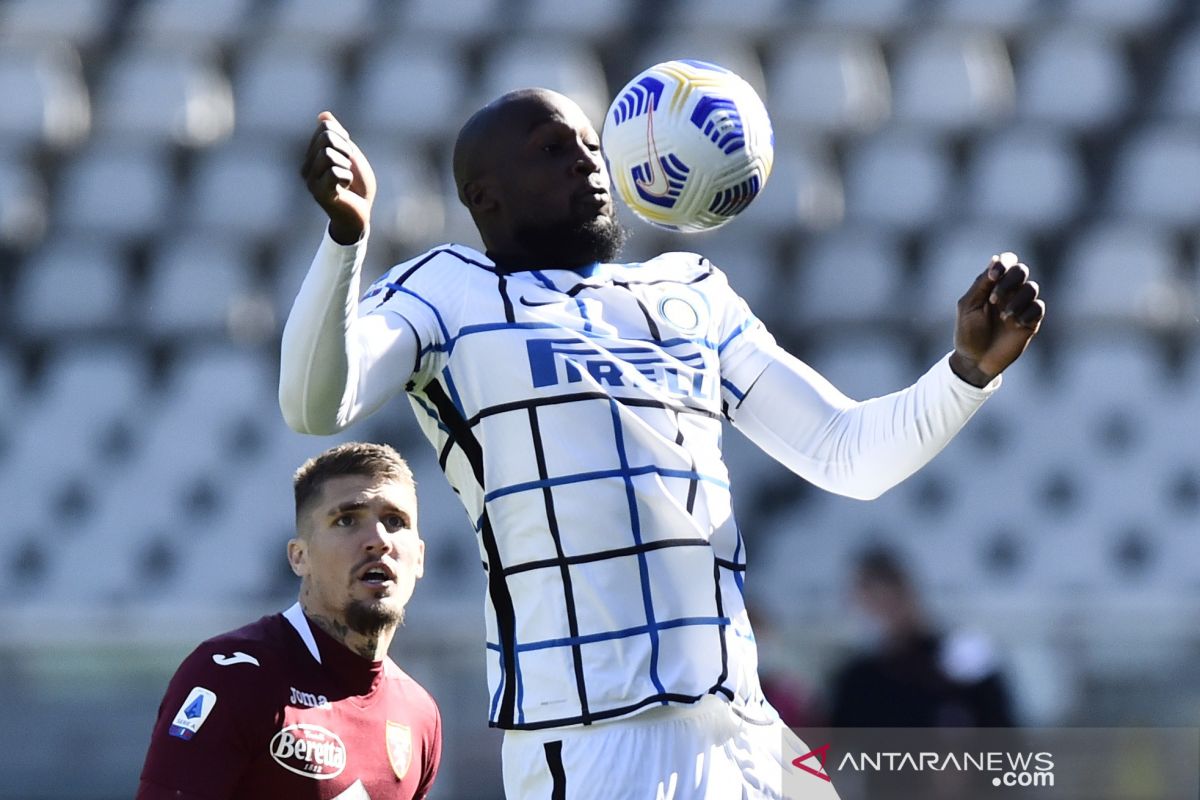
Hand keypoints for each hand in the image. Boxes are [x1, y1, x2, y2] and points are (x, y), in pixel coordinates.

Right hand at [300, 111, 375, 244]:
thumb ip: (338, 135)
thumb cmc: (357, 185)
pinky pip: (334, 172)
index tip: (348, 153)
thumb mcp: (350, 154)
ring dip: (346, 165)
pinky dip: (347, 177)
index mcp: (313, 154)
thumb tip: (323, 115)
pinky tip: (345, 188)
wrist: (362, 212)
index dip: (343, 137)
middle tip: (348, 167)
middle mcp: (307, 166)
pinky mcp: (319, 193)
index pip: (325, 127)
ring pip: (328, 154)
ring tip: (346, 179)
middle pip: (326, 138)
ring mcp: (310, 180)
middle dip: (345, 149)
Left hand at [950, 252, 1044, 386]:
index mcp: (993, 285)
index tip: (992, 277)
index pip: (1006, 262)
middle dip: (1009, 281)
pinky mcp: (1031, 321)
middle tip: (993, 299)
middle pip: (1021, 270)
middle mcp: (1009, 292)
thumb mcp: (968, 306)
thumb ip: (981, 284)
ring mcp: (1021, 306)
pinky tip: (1014, 324)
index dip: (1003, 264)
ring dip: (1016, 300)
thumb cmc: (968, 332)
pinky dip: (1026, 313)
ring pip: (1031, 288)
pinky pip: (1038, 307)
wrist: (975, 360)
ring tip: (1003, 317)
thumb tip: (995, 259)